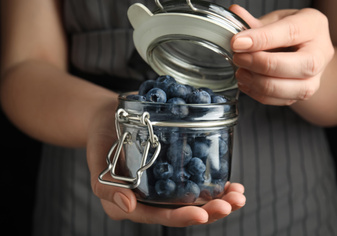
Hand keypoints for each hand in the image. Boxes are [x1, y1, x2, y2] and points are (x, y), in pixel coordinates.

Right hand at [86, 103, 245, 226]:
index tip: (202, 213)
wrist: (108, 119)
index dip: (181, 217)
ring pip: (194, 199)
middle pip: (183, 211)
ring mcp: (164, 186)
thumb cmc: (101, 140)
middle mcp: (151, 199)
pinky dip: (215, 183)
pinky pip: (196, 181)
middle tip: (232, 203)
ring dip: (219, 199)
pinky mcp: (174, 171)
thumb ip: (107, 186)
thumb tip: (128, 206)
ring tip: (239, 194)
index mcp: (131, 204)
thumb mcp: (98, 162)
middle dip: (211, 210)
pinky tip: (231, 182)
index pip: (158, 216)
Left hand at [230, 5, 333, 105]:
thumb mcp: (274, 20)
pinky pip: (279, 100)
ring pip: (287, 88)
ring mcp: (315, 78)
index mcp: (314, 25)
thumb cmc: (289, 32)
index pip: (290, 32)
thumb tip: (234, 12)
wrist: (306, 53)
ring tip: (240, 72)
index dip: (260, 39)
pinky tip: (246, 82)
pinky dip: (257, 94)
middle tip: (237, 57)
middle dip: (259, 63)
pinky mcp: (304, 94)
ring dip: (256, 82)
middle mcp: (321, 53)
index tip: (236, 43)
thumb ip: (255, 21)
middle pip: (295, 65)